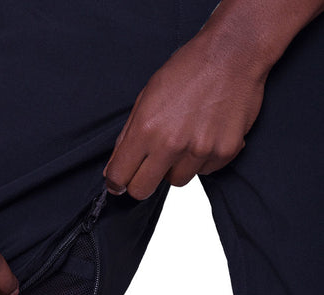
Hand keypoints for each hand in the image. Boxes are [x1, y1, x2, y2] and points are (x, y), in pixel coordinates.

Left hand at [103, 30, 267, 198]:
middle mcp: (171, 144)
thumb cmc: (188, 70)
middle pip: (142, 190)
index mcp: (146, 129)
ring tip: (185, 139)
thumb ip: (127, 138)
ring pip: (177, 181)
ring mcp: (199, 150)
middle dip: (141, 183)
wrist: (233, 52)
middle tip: (149, 167)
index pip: (119, 177)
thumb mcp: (146, 97)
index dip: (116, 182)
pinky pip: (205, 172)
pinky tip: (206, 134)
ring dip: (176, 167)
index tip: (119, 182)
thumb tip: (112, 171)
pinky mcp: (224, 152)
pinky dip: (203, 159)